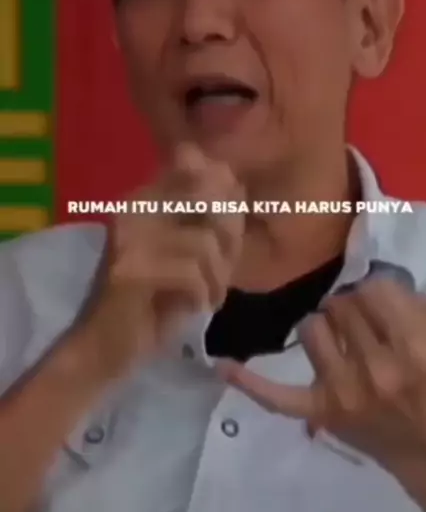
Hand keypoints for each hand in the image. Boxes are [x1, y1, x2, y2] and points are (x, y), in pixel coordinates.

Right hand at [76, 143, 244, 378]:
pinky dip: (203, 294)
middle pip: (208, 193)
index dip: (226, 196)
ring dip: (217, 276)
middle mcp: (134, 206)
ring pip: (204, 241)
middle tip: (223, 270)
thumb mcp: (191, 256)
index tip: (226, 236)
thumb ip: (211, 219)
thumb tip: (236, 185)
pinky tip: (197, 308)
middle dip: (230, 237)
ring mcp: (129, 237)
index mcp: (146, 196)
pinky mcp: (130, 272)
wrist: (104, 348)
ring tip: (209, 296)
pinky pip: (190, 272)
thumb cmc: (153, 303)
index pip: (195, 163)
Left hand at [217, 275, 425, 511]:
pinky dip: (249, 382)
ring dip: (322, 329)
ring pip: (310, 327)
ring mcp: (343, 389)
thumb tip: (365, 277)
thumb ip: (405, 301)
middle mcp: (376, 365)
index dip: (371, 293)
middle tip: (359, 327)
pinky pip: (276, 396)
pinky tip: (223, 365)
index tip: (376, 304)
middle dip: (348, 310)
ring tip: (337, 344)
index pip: (371, 289)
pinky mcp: (320, 412)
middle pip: (338, 305)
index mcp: (411, 343)